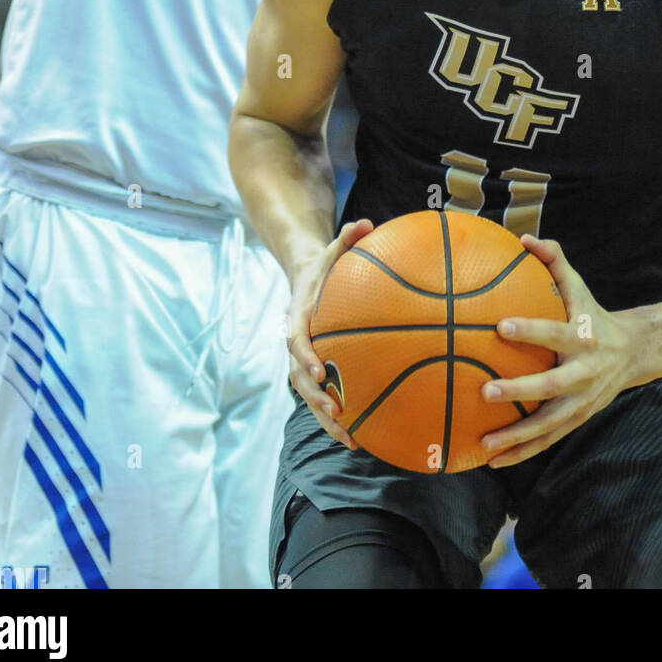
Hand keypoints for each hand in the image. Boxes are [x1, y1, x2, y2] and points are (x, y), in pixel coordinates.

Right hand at [286, 218, 373, 449]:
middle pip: (299, 376)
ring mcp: (304, 361)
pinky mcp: (317, 372)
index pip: (296, 339)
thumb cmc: (325, 266)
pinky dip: (338, 418)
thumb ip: (347, 236)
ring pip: (309, 396)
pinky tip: (362, 436)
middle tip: (336, 409)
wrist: (307, 279)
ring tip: (351, 438)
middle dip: (315, 397)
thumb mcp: (333, 248)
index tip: (322, 370)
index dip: (305, 356)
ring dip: (326, 419)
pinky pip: (324, 398)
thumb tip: (365, 222)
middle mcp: (296, 343)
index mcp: (298, 316)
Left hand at [479, 235, 640, 467]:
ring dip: (517, 437)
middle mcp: (583, 373)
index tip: (500, 325)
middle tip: (485, 391)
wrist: (634, 353)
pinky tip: (491, 461)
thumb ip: (554, 261)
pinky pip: (547, 440)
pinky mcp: (577, 420)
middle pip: (550, 386)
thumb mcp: (579, 286)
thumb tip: (524, 237)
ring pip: (548, 424)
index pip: (554, 332)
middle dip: (519, 390)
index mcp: (582, 338)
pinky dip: (521, 453)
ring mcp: (582, 402)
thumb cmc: (592, 314)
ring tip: (484, 444)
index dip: (530, 329)